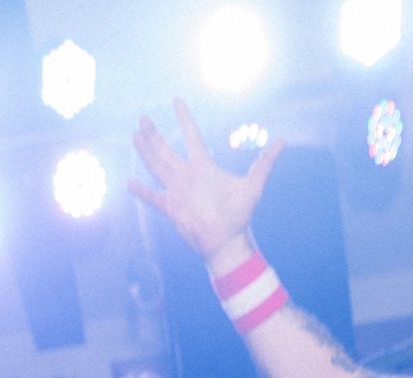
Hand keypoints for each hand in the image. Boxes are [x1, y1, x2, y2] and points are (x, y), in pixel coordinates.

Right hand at [129, 97, 283, 258]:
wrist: (226, 241)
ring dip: (145, 153)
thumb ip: (265, 163)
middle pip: (166, 150)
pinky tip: (129, 183)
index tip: (176, 101)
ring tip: (134, 136)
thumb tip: (283, 141)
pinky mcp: (171, 208)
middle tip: (142, 118)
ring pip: (156, 167)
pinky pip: (153, 197)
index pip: (191, 136)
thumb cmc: (239, 215)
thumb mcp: (253, 186)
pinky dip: (142, 192)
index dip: (184, 118)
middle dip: (154, 134)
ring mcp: (177, 191)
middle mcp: (187, 175)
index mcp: (203, 166)